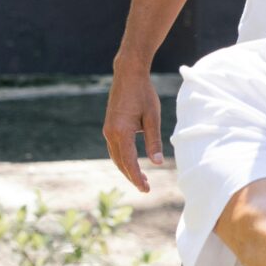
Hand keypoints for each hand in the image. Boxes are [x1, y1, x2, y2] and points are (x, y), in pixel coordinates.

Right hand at [103, 57, 164, 191]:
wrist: (128, 75)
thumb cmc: (143, 94)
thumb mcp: (153, 117)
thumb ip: (154, 141)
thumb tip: (157, 163)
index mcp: (121, 132)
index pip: (129, 162)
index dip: (137, 177)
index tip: (145, 189)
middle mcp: (110, 133)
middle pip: (120, 162)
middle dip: (132, 176)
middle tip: (145, 188)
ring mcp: (107, 130)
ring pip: (116, 157)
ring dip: (126, 169)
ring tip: (140, 179)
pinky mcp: (109, 127)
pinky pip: (115, 148)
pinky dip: (122, 159)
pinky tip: (131, 163)